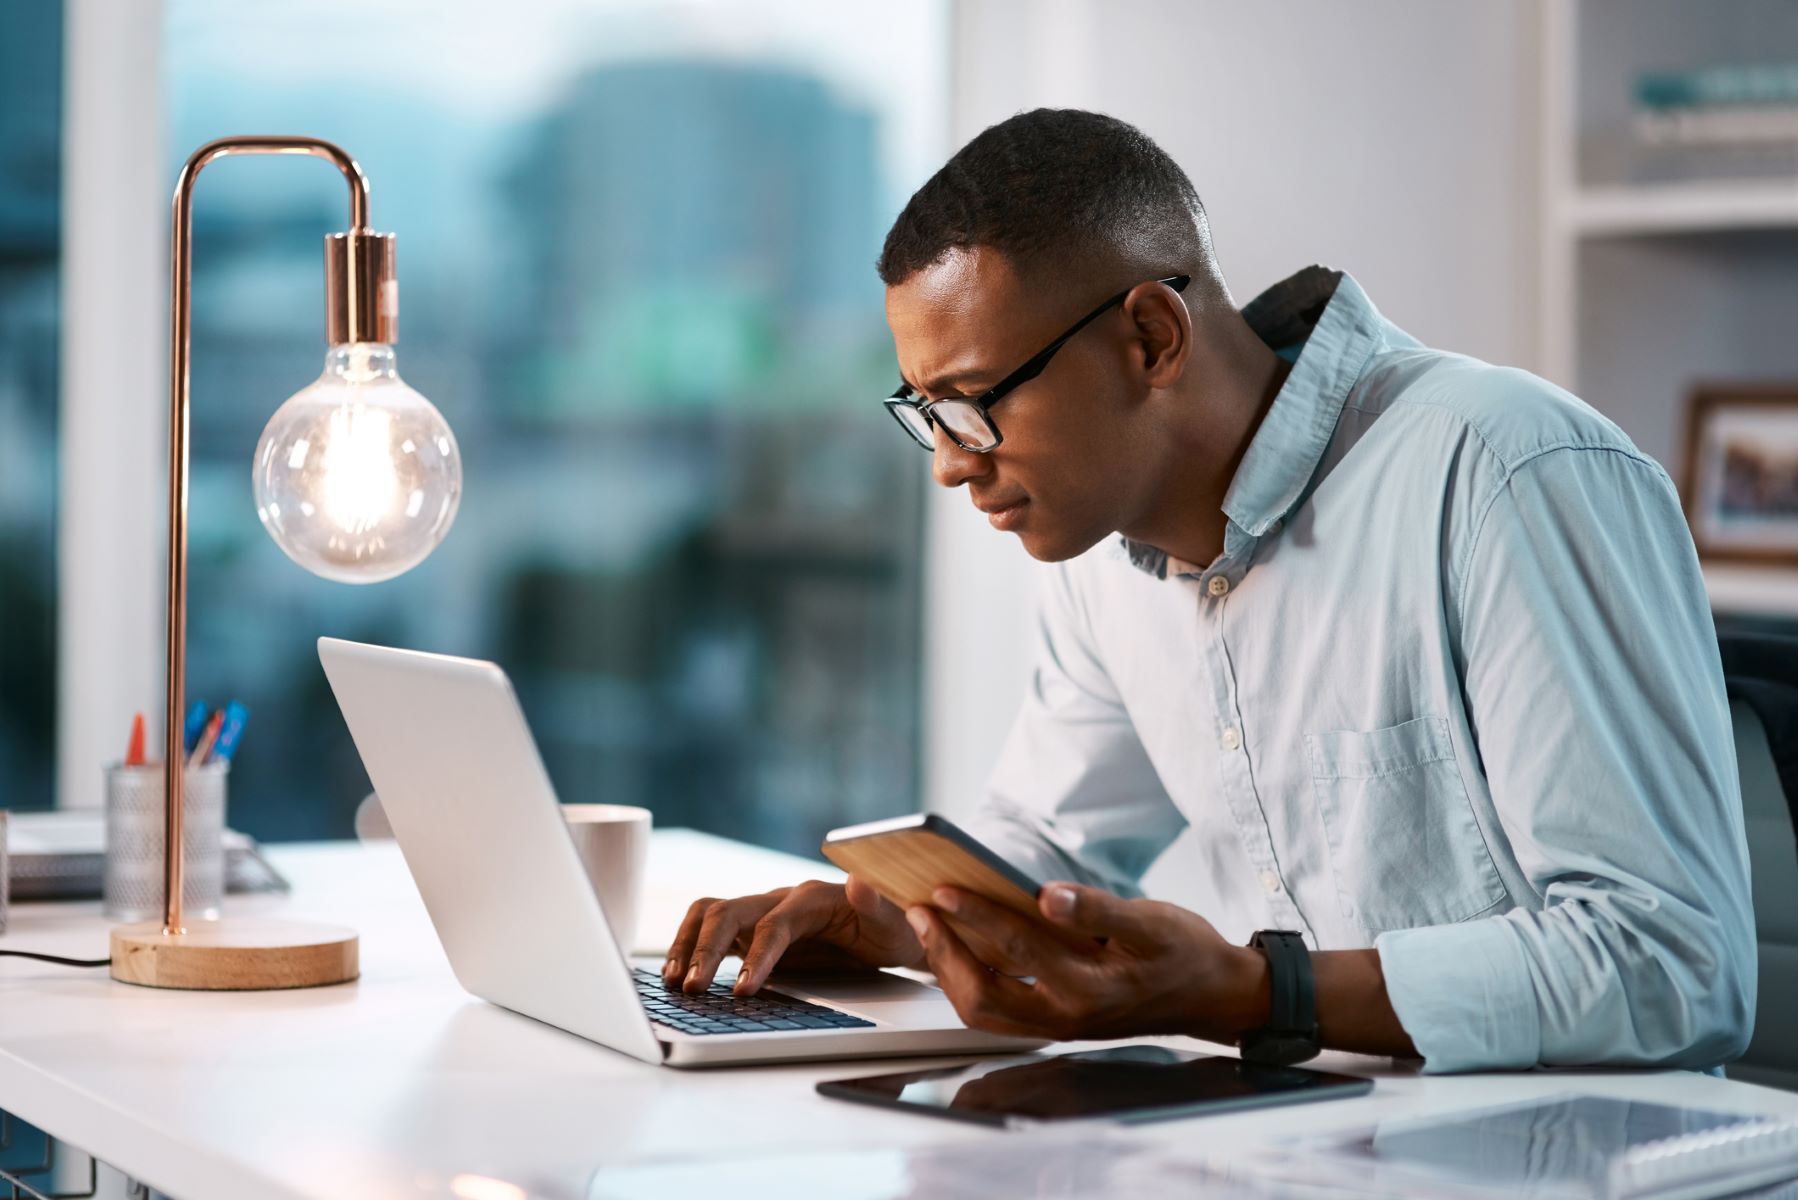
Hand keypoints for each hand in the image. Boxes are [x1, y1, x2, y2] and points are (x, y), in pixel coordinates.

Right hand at [664, 876, 924, 994]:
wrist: (892, 931)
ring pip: (710, 915)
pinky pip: (711, 932)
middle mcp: (780, 899)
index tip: (744, 989)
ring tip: (674, 982)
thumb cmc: (895, 928)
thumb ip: (877, 903)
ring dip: (688, 945)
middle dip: (706, 950)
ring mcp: (763, 914)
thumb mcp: (896, 921)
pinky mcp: (752, 932)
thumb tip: (859, 883)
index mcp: (812, 898)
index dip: (757, 955)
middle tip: (692, 989)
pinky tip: (679, 977)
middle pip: (729, 912)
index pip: (774, 924)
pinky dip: (690, 950)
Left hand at [904, 882, 1268, 1043]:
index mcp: (1088, 987)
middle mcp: (1065, 1015)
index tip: (941, 889)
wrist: (1212, 995)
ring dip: (949, 971)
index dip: (974, 916)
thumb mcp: (1150, 922)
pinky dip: (968, 984)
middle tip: (918, 909)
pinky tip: (956, 952)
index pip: (1015, 947)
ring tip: (929, 928)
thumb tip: (1049, 895)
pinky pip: (997, 1012)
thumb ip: (1097, 909)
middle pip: (982, 993)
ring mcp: (1057, 1025)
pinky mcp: (1055, 1024)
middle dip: (943, 951)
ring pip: (983, 1011)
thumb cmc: (1182, 952)